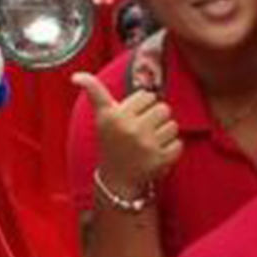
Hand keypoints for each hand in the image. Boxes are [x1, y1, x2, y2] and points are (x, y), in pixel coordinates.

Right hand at [72, 71, 181, 198]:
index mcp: (115, 115)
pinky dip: (170, 149)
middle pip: (163, 108)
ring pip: (173, 125)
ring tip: (149, 143)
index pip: (147, 96)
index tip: (133, 117)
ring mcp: (146, 145)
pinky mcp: (160, 159)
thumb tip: (77, 76)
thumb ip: (94, 92)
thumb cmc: (111, 142)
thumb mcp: (101, 117)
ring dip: (164, 134)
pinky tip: (155, 154)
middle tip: (143, 131)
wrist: (116, 180)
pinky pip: (178, 143)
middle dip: (156, 118)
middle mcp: (130, 129)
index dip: (143, 106)